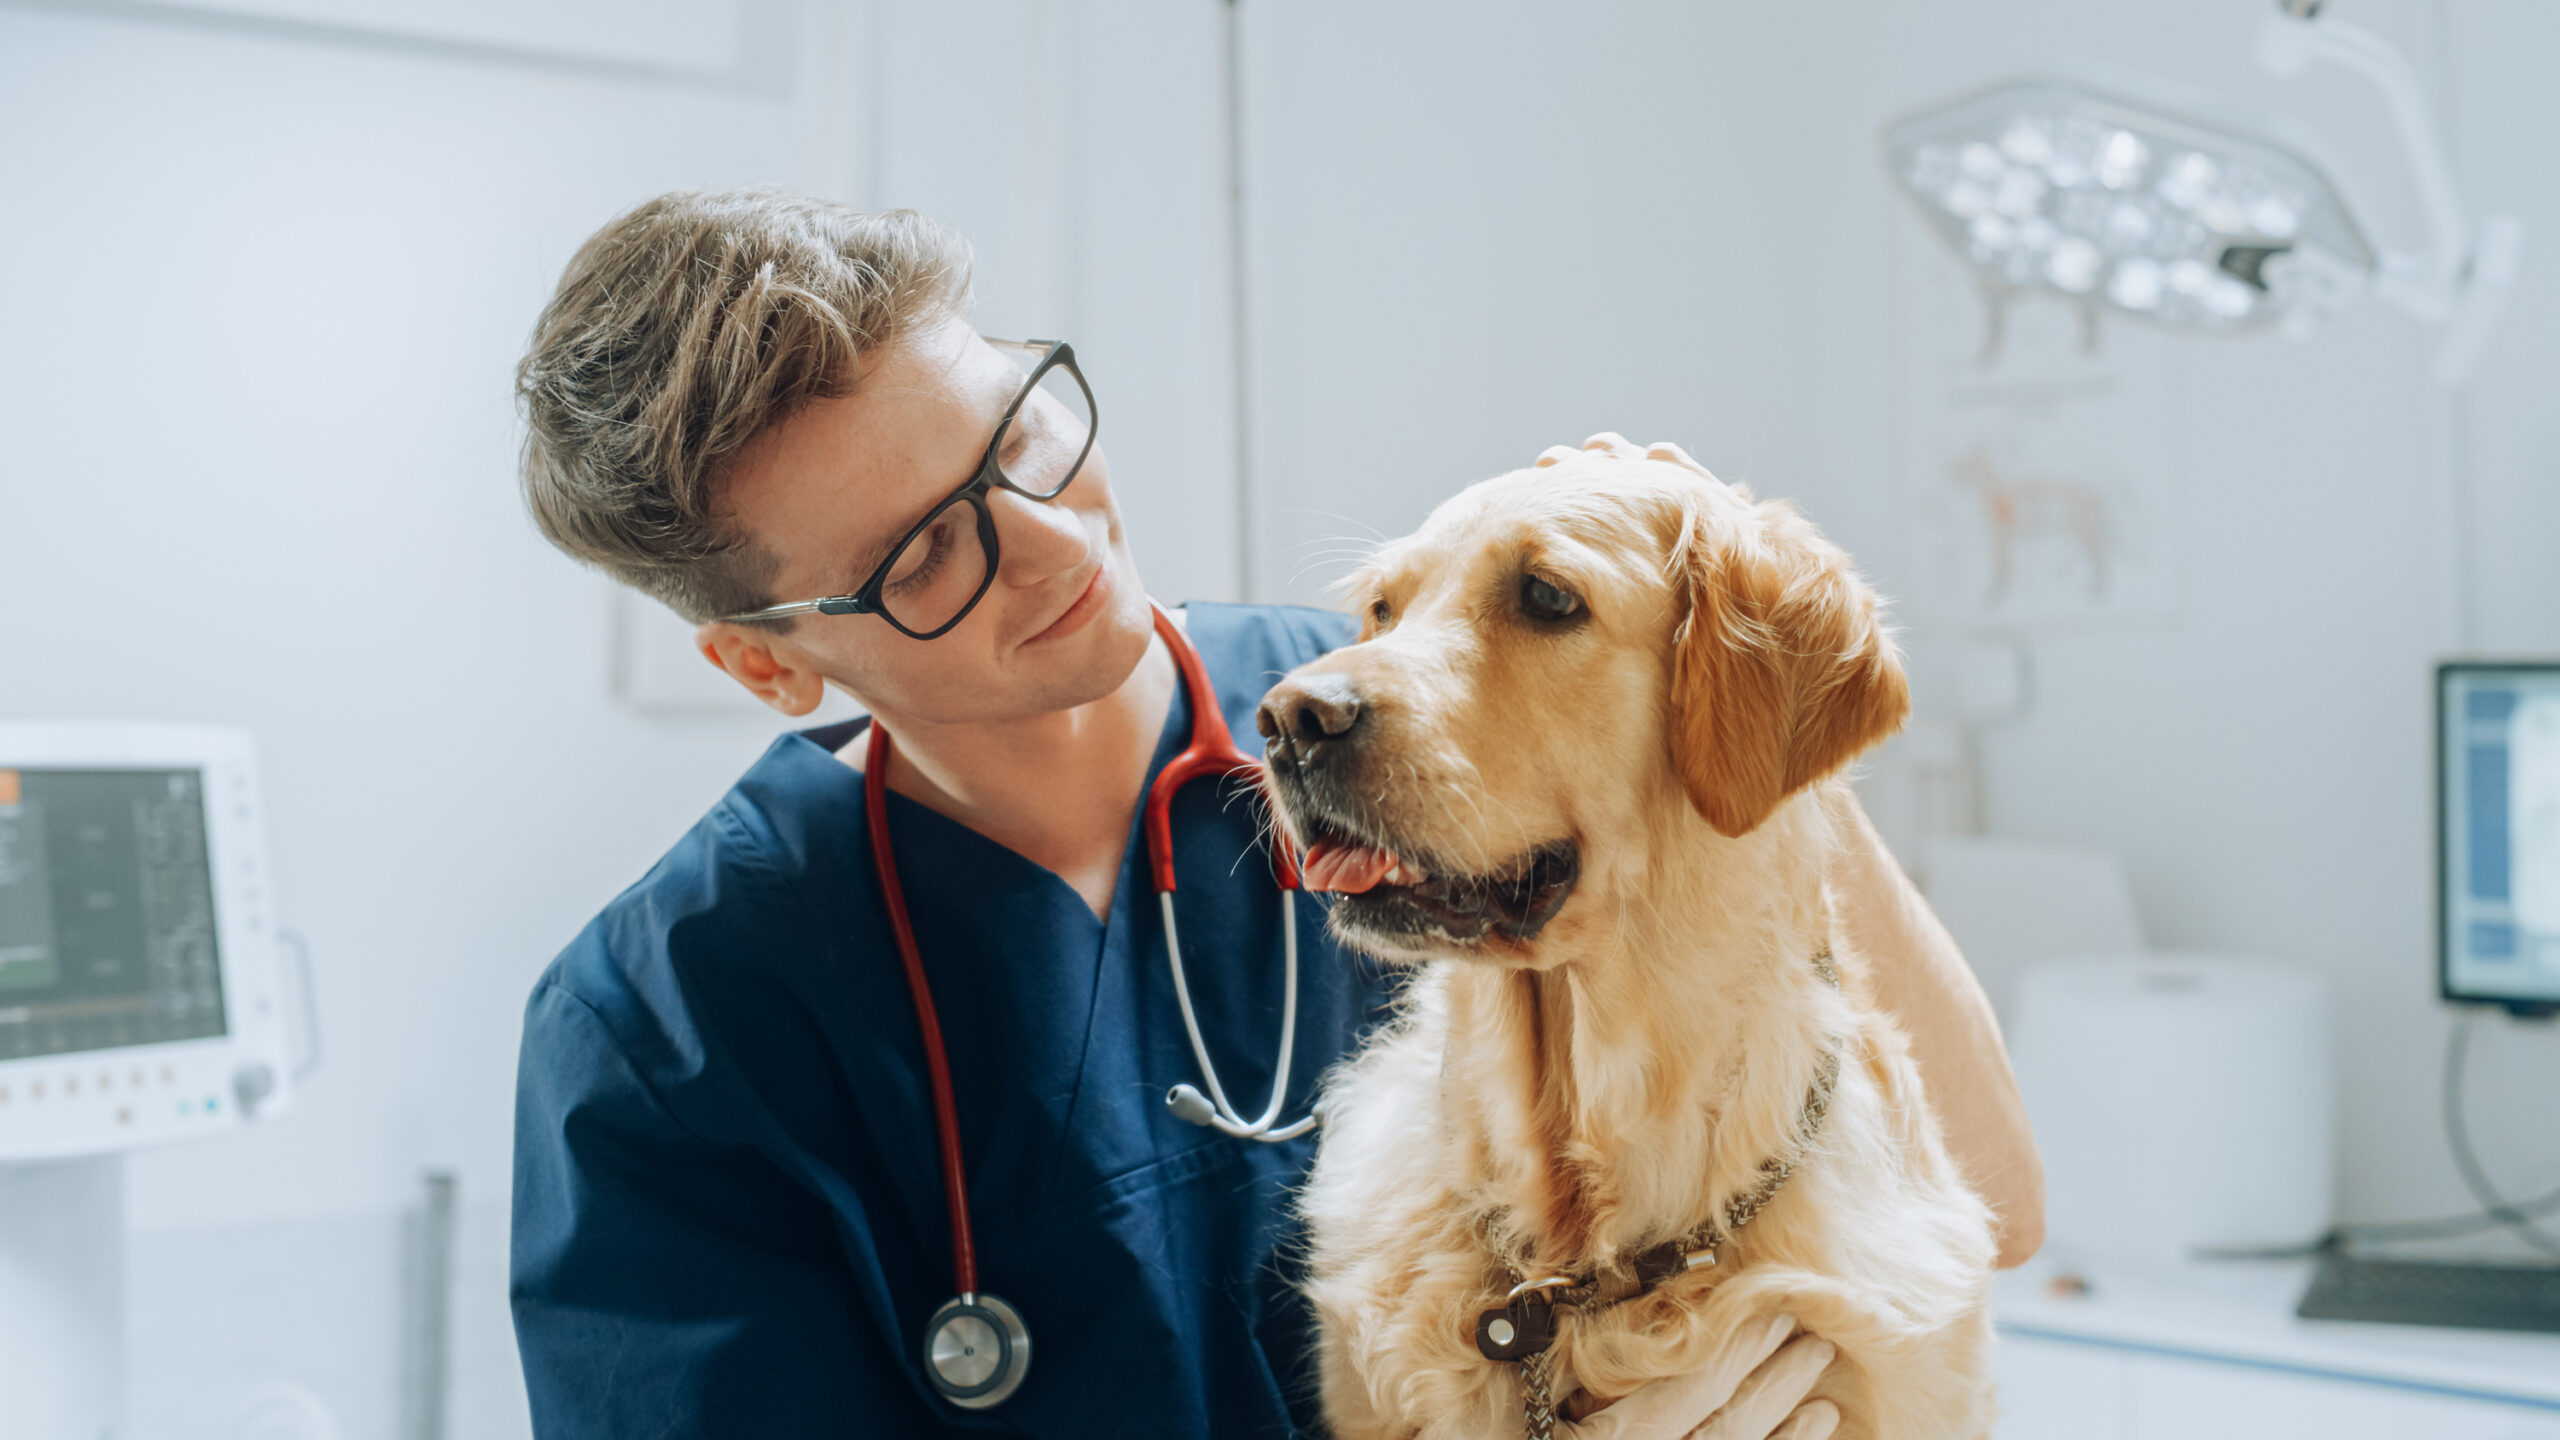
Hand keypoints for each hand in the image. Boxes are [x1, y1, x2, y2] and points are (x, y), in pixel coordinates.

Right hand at [1561, 1314, 1839, 1439]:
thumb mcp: (1525, 1409)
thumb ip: (1561, 1369)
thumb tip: (1613, 1305)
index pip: (1686, 1392)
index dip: (1735, 1349)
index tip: (1774, 1309)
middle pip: (1724, 1431)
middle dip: (1774, 1382)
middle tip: (1816, 1339)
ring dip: (1784, 1431)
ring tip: (1822, 1396)